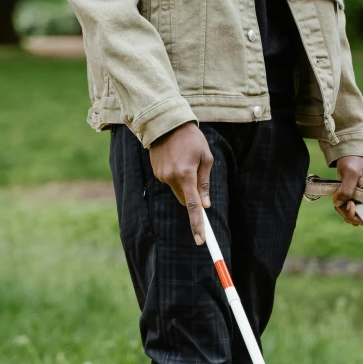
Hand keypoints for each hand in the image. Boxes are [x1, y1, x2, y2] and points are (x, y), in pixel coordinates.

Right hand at [148, 122, 212, 245]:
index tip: (201, 239)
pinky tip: (177, 160)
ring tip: (186, 161)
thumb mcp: (205, 157)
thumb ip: (204, 182)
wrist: (166, 123)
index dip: (197, 224)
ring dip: (185, 184)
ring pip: (177, 191)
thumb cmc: (191, 138)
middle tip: (199, 183)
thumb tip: (205, 204)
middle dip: (192, 197)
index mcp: (186, 175)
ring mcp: (162, 176)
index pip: (192, 206)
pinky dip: (177, 177)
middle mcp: (171, 178)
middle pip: (184, 200)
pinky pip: (170, 182)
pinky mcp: (156, 173)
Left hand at [333, 156, 362, 225]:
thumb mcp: (351, 172)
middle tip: (339, 202)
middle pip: (358, 217)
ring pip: (351, 214)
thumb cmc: (354, 160)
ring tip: (337, 198)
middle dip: (347, 212)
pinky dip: (340, 206)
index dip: (357, 214)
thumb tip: (338, 203)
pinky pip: (346, 209)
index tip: (349, 204)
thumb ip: (346, 188)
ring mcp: (359, 199)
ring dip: (342, 210)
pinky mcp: (351, 197)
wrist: (348, 153)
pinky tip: (337, 198)